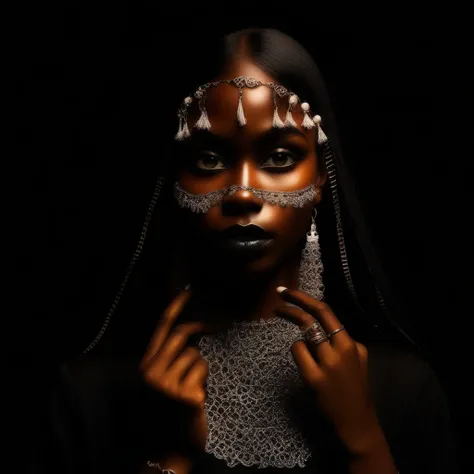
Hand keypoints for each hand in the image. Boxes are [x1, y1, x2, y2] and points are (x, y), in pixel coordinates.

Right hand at [139, 287, 211, 456]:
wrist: (168, 451)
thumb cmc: (168, 413)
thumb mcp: (162, 382)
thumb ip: (170, 359)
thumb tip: (193, 335)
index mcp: (146, 367)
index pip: (161, 329)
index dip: (174, 308)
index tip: (187, 291)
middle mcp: (153, 373)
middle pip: (181, 335)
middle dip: (200, 329)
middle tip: (216, 327)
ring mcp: (168, 384)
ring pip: (196, 355)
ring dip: (201, 367)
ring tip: (194, 386)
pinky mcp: (186, 395)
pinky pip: (204, 371)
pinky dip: (205, 380)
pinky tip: (199, 397)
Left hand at [274, 287, 381, 453]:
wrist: (356, 422)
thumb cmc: (356, 389)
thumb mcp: (359, 359)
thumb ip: (344, 341)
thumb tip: (323, 326)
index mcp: (351, 343)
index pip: (326, 311)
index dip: (305, 298)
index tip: (287, 292)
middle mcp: (341, 349)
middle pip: (312, 316)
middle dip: (293, 301)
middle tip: (279, 293)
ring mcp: (327, 364)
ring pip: (302, 335)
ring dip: (300, 341)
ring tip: (310, 360)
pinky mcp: (314, 378)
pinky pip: (297, 352)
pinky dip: (298, 353)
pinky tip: (306, 367)